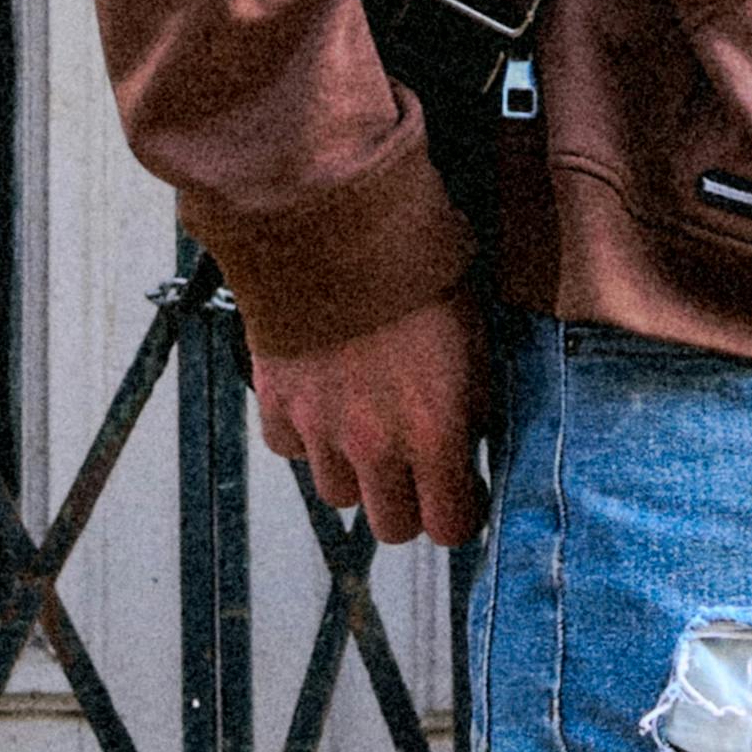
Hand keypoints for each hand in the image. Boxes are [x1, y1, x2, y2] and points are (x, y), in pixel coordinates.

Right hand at [251, 291, 488, 547]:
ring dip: (355, 471)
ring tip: (365, 426)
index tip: (462, 492)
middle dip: (408, 502)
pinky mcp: (277, 403)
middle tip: (414, 465)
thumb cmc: (413, 270)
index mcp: (433, 433)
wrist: (334, 225)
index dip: (459, 513)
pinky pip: (291, 447)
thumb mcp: (474, 338)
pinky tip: (323, 398)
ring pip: (339, 495)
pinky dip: (306, 435)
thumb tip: (470, 437)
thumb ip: (472, 404)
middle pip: (390, 526)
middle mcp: (374, 445)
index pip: (449, 526)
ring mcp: (320, 429)